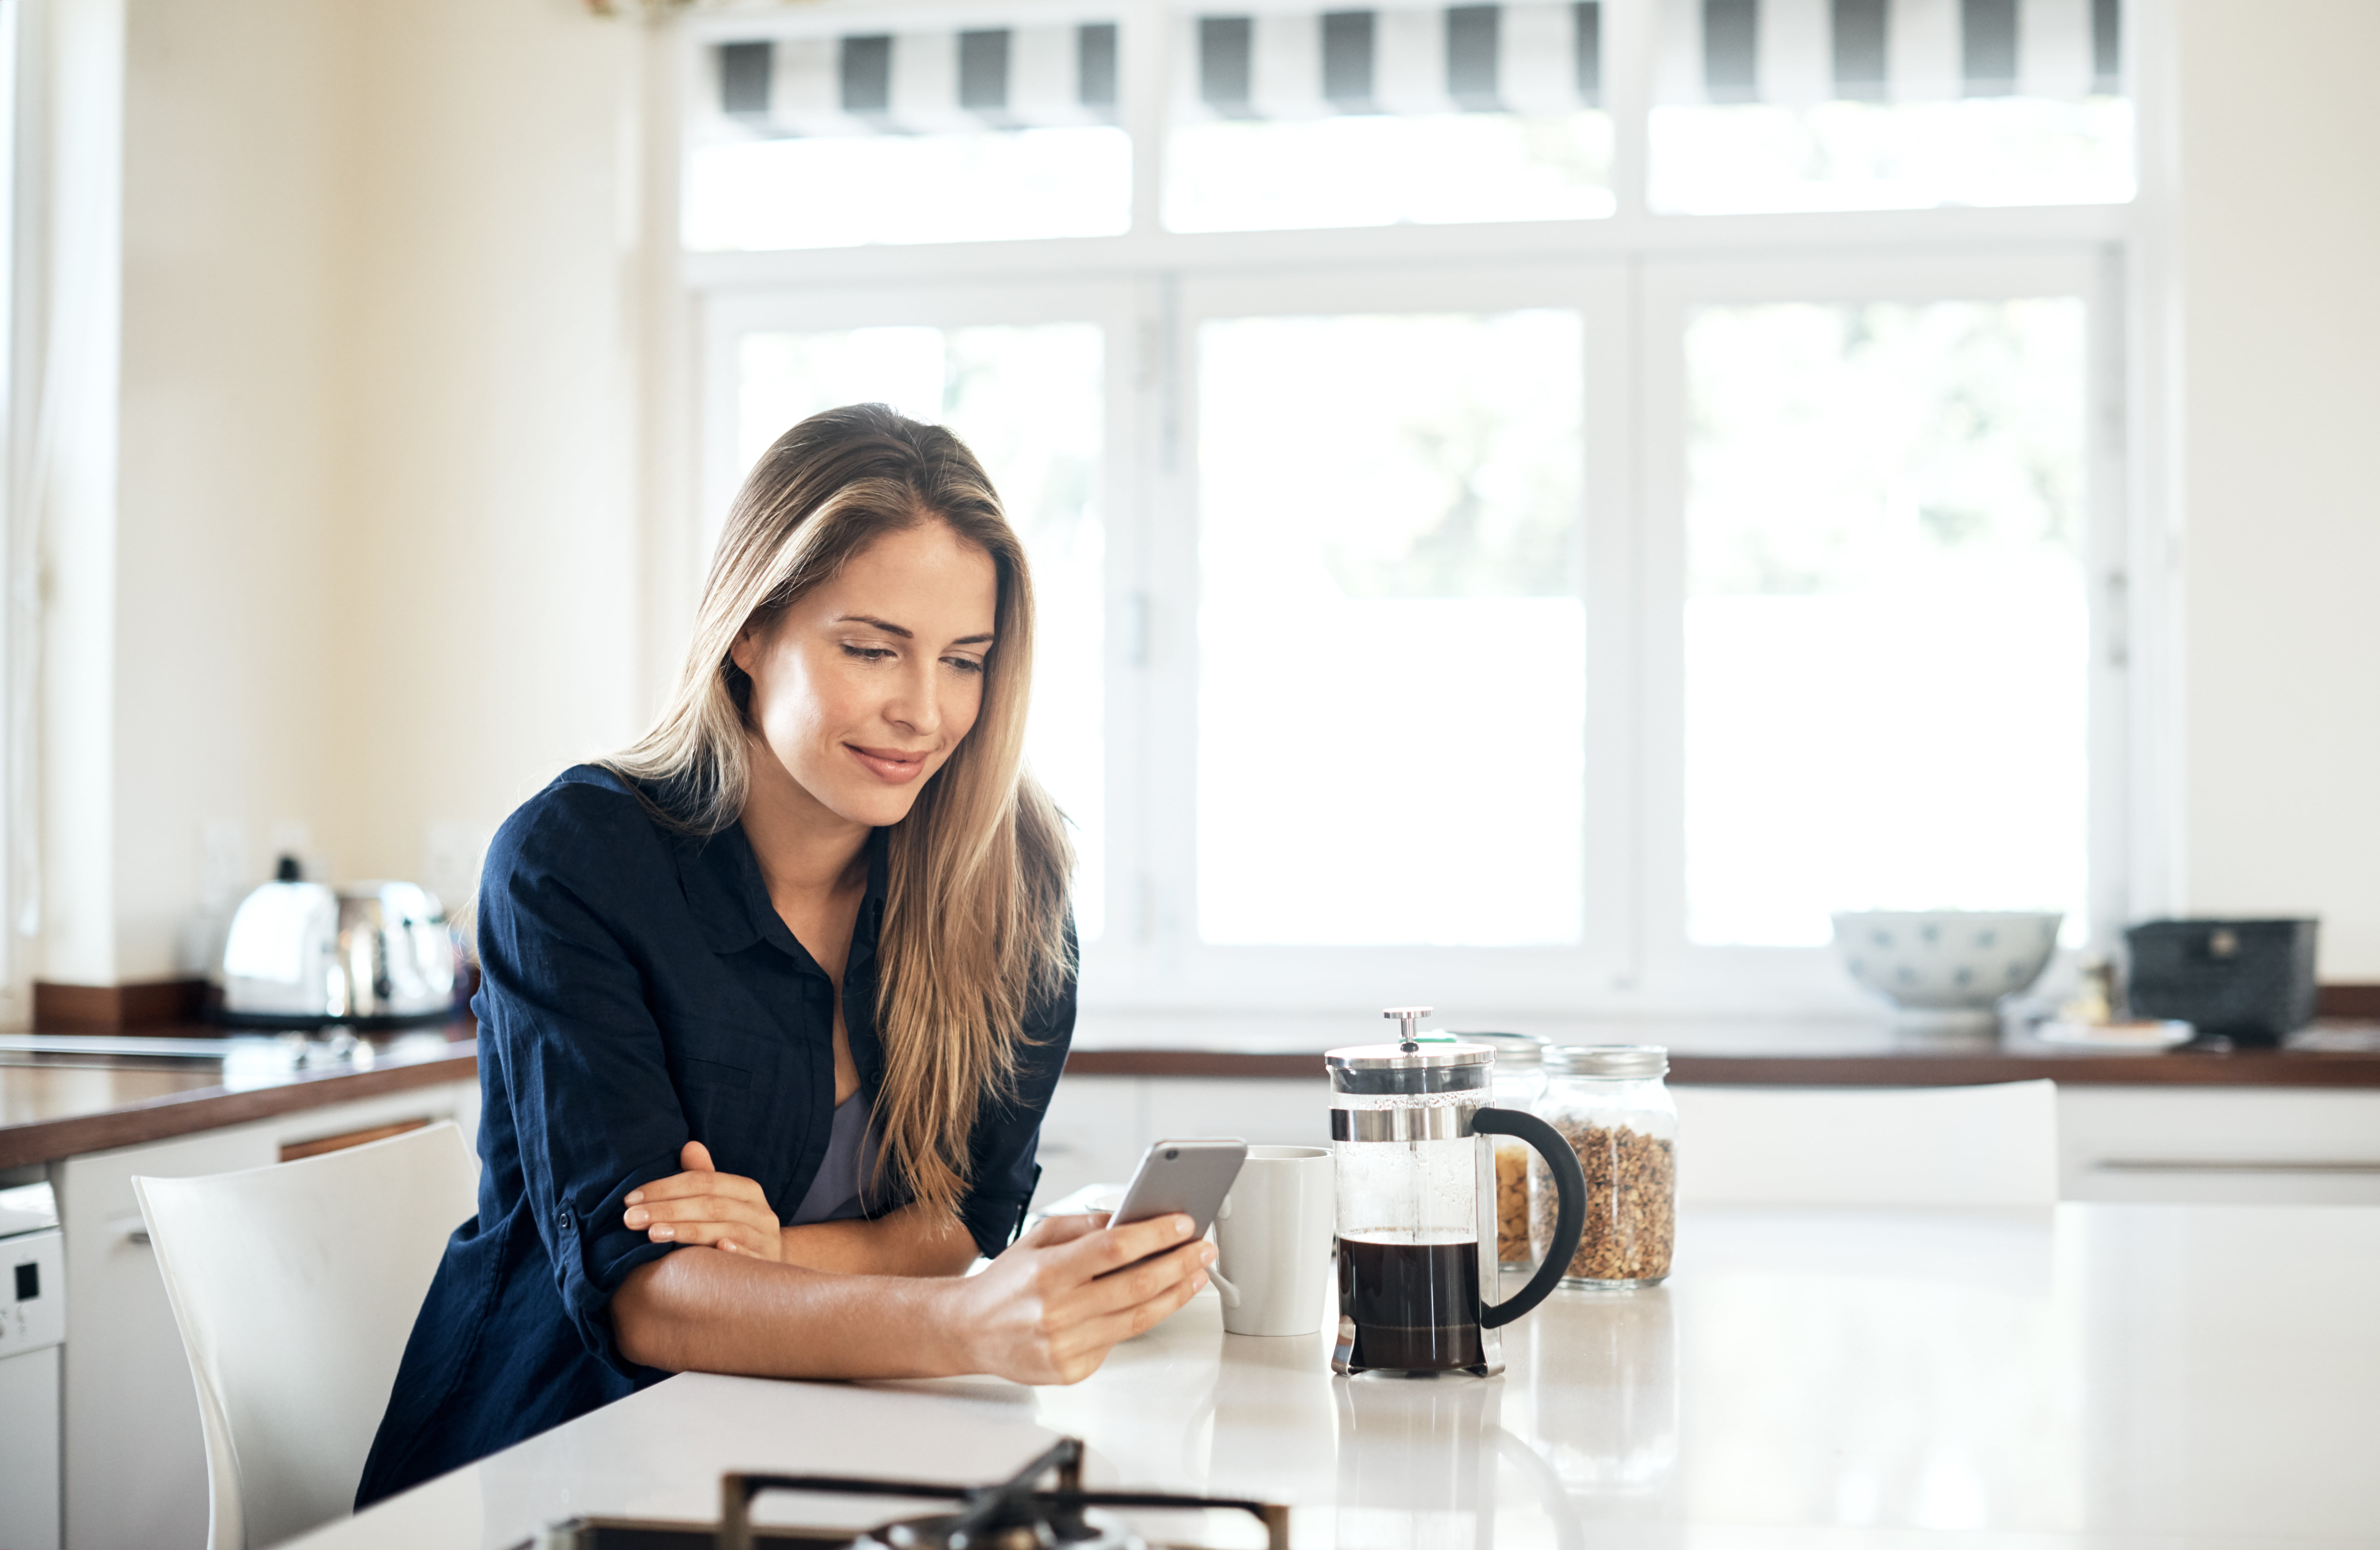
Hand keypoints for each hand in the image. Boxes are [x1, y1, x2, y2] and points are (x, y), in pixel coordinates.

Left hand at [623, 1141, 783, 1261]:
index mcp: (746, 1190)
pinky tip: (712, 1251)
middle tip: (631, 1218)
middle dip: (667, 1210)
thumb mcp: (723, 1201)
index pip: (703, 1181)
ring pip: (725, 1230)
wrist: (773, 1265)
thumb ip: (704, 1177)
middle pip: (711, 1205)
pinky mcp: (767, 1265)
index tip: (631, 1199)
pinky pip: (749, 1257)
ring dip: (686, 1231)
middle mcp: (759, 1211)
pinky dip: (733, 1252)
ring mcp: (765, 1239)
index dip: (666, 1188)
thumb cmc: (736, 1227)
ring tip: (652, 1234)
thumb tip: (689, 1146)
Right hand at [949, 1211, 1213, 1384]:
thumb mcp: (1038, 1239)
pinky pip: (1118, 1342)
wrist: (969, 1331)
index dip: (1156, 1235)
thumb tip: (1131, 1218)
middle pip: (1136, 1285)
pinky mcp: (1071, 1370)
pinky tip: (1158, 1302)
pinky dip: (1142, 1319)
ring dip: (1175, 1294)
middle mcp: (1056, 1311)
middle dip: (1179, 1263)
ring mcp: (1065, 1345)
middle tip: (1203, 1249)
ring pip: (1138, 1318)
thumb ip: (1085, 1226)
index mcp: (1047, 1271)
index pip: (1115, 1248)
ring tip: (1195, 1275)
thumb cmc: (1006, 1283)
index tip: (1183, 1224)